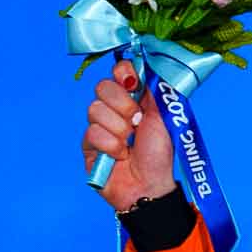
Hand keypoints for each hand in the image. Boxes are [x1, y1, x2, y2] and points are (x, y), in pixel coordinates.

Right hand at [81, 58, 175, 211]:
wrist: (151, 187)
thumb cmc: (159, 156)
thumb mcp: (163, 119)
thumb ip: (154, 92)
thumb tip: (146, 65)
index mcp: (133, 100)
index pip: (119, 73)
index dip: (123, 73)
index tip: (132, 82)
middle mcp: (113, 109)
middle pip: (102, 87)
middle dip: (123, 105)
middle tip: (137, 123)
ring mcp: (98, 126)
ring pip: (95, 109)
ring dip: (119, 130)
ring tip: (130, 145)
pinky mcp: (88, 144)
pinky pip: (92, 133)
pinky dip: (111, 147)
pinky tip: (120, 157)